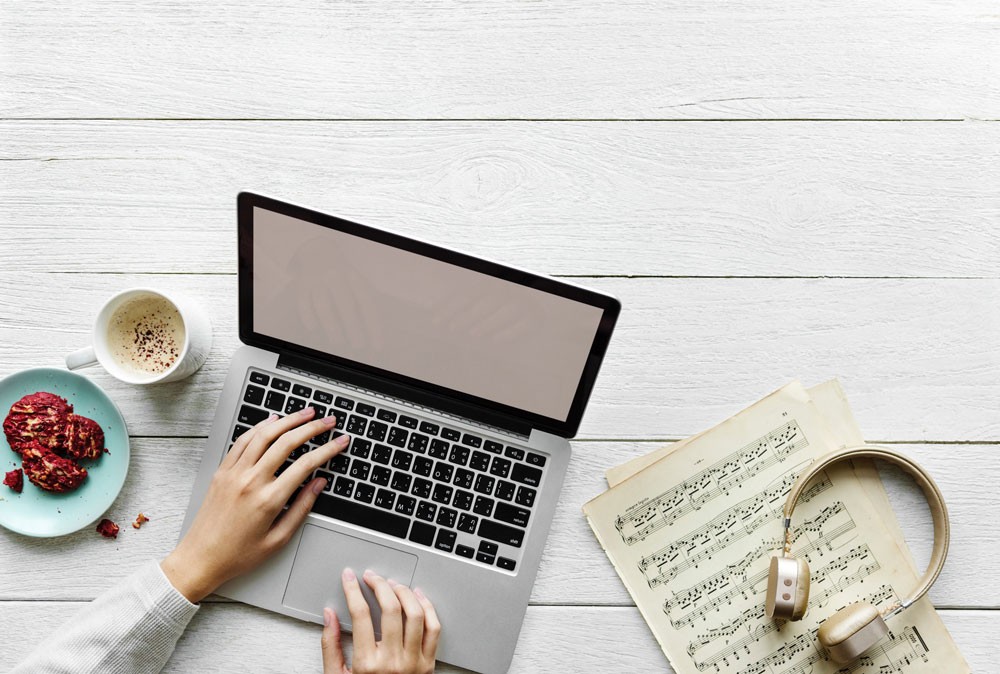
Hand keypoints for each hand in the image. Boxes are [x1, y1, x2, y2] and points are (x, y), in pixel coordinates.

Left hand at [160, 408, 349, 602]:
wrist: (200, 558)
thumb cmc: (238, 554)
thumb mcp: (278, 539)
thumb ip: (302, 508)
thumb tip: (319, 484)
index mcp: (268, 500)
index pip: (306, 464)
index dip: (327, 450)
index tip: (340, 442)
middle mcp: (250, 481)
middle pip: (287, 442)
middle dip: (312, 428)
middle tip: (328, 421)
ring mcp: (234, 473)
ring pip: (264, 435)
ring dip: (288, 420)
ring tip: (305, 413)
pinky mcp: (222, 471)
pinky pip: (242, 441)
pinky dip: (260, 427)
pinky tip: (272, 421)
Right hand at [321, 568, 439, 673]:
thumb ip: (331, 646)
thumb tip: (329, 615)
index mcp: (367, 664)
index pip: (360, 614)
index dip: (353, 590)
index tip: (350, 577)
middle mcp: (393, 661)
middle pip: (390, 608)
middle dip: (379, 585)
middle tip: (371, 577)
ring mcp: (414, 662)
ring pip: (415, 614)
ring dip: (404, 593)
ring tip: (393, 585)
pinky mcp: (429, 664)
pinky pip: (434, 628)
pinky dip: (428, 608)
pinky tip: (418, 597)